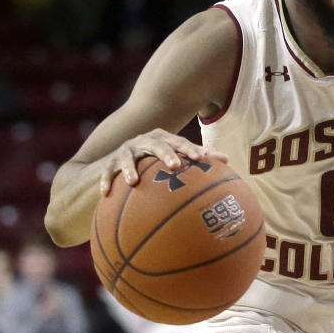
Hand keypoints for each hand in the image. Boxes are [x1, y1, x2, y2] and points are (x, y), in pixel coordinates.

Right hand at [99, 128, 227, 194]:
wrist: (123, 155)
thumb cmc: (158, 157)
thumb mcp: (176, 155)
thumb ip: (198, 157)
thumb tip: (228, 160)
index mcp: (164, 139)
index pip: (180, 142)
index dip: (191, 149)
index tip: (202, 158)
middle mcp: (145, 141)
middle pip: (157, 145)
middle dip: (165, 154)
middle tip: (174, 166)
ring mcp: (127, 150)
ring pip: (128, 157)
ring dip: (130, 168)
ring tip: (133, 181)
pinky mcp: (111, 162)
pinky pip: (107, 172)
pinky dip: (106, 181)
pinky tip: (106, 193)